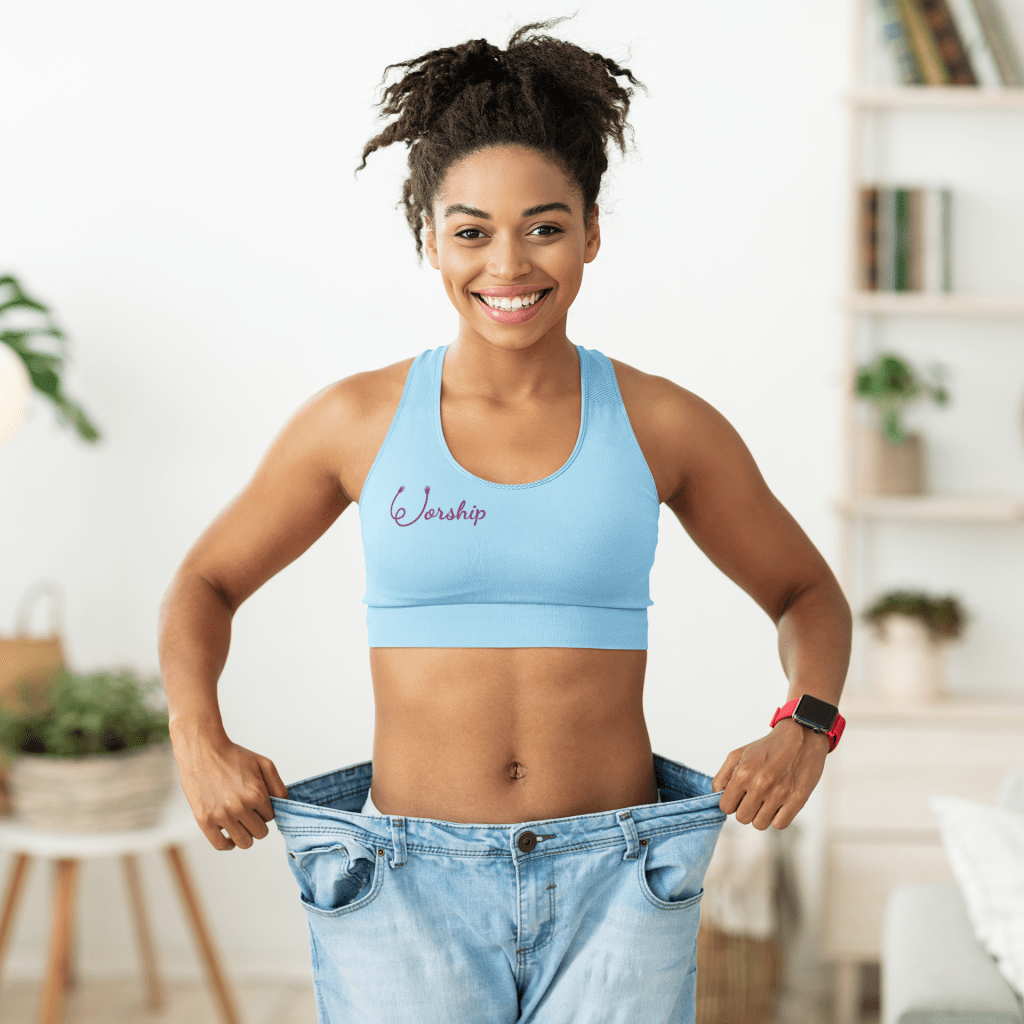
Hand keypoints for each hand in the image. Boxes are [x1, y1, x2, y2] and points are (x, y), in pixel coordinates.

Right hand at [171, 729, 288, 850]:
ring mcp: (221, 816)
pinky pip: (221, 845)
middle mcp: (240, 807)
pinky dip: (228, 843)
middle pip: (260, 833)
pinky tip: (230, 834)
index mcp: (256, 794)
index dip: (265, 809)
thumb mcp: (264, 764)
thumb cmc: (234, 757)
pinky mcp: (204, 821)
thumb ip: (279, 787)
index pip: (271, 817)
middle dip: (258, 823)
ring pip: (244, 842)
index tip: (257, 801)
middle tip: (249, 811)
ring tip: (241, 822)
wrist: (203, 750)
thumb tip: (285, 806)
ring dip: (245, 834)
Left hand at [712, 718, 828, 829]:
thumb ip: (722, 777)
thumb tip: (718, 797)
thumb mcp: (737, 754)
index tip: (739, 796)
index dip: (731, 802)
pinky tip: (779, 804)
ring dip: (761, 815)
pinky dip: (778, 817)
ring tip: (767, 800)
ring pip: (759, 824)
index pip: (725, 807)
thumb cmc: (767, 747)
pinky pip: (780, 825)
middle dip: (745, 809)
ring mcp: (780, 794)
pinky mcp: (797, 800)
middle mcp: (760, 785)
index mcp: (743, 773)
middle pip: (742, 818)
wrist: (800, 737)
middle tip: (754, 797)